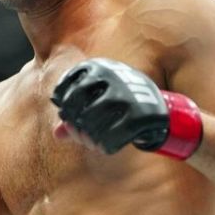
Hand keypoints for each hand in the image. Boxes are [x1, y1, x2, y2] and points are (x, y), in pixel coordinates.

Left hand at [49, 58, 170, 154]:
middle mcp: (110, 78)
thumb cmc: (118, 100)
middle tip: (81, 134)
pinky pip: (110, 139)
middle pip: (77, 109)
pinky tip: (105, 147)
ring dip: (89, 138)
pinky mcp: (137, 116)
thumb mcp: (97, 98)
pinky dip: (104, 147)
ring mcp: (124, 96)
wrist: (158, 105)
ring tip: (93, 141)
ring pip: (92, 124)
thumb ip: (75, 113)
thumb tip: (56, 134)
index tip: (67, 118)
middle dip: (76, 125)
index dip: (64, 108)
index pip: (67, 89)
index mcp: (97, 68)